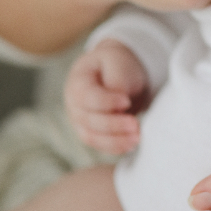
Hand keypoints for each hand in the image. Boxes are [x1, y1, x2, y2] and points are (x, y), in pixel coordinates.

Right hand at [64, 39, 148, 154]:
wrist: (117, 71)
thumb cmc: (116, 64)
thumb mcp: (118, 63)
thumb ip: (117, 83)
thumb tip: (120, 110)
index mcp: (77, 81)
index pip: (87, 96)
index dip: (106, 102)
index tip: (127, 101)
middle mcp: (74, 104)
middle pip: (89, 120)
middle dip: (113, 125)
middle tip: (135, 124)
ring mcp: (79, 120)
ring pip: (92, 137)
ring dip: (115, 141)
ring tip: (137, 138)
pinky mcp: (91, 132)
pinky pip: (100, 144)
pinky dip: (115, 147)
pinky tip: (131, 144)